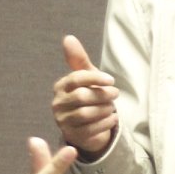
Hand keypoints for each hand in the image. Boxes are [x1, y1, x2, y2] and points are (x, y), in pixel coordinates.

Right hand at [51, 35, 118, 157]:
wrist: (89, 125)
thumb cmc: (88, 95)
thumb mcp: (87, 77)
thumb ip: (78, 60)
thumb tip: (68, 38)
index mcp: (61, 87)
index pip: (76, 79)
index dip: (95, 78)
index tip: (111, 80)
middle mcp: (58, 104)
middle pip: (82, 97)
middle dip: (103, 95)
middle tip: (115, 94)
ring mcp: (63, 121)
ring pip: (86, 114)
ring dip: (105, 109)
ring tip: (112, 107)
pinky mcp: (73, 136)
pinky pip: (91, 129)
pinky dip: (106, 123)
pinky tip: (112, 118)